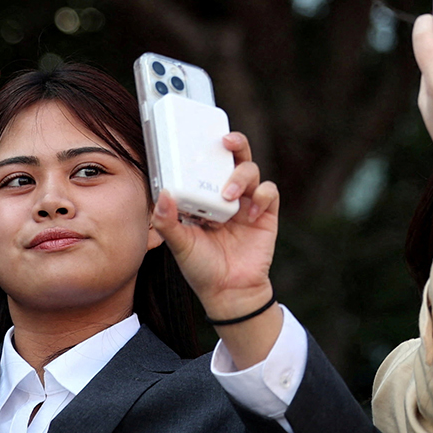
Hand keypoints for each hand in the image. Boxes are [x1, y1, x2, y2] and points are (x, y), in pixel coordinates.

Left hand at [154, 132, 282, 365]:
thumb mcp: (179, 245)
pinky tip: (250, 211)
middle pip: (234, 157)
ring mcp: (248, 203)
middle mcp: (227, 194)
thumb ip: (168, 221)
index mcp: (204, 196)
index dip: (204, 149)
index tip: (195, 138)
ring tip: (230, 194)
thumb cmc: (201, 268)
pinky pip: (270, 192)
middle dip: (233, 143)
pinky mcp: (266, 214)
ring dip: (241, 176)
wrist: (229, 294)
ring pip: (251, 170)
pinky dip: (262, 195)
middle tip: (225, 141)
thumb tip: (162, 194)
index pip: (206, 164)